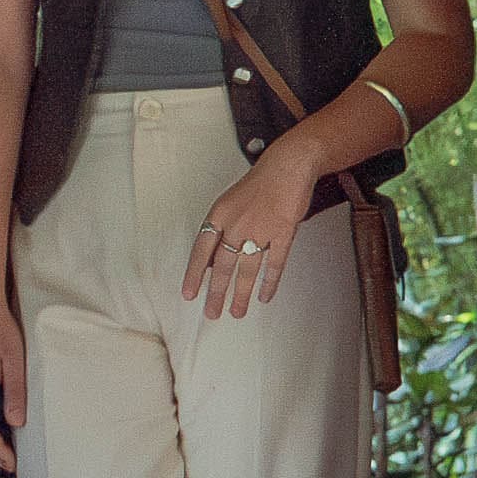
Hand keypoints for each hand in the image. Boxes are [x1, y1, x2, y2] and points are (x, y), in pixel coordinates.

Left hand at [181, 164, 310, 322]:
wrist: (287, 166)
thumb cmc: (260, 183)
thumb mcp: (230, 202)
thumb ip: (221, 229)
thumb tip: (209, 258)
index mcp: (219, 215)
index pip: (201, 250)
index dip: (194, 274)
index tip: (189, 294)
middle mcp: (236, 224)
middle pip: (222, 265)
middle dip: (216, 292)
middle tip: (212, 312)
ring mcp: (260, 229)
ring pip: (246, 269)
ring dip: (241, 294)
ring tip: (237, 311)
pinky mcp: (283, 232)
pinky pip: (274, 264)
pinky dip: (269, 282)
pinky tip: (264, 296)